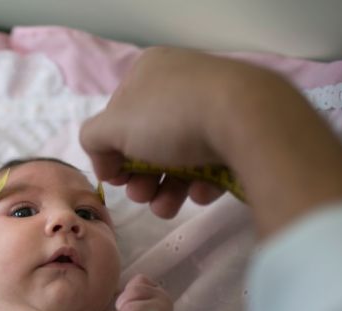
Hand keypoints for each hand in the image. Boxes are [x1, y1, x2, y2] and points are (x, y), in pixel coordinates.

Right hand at [80, 47, 275, 217]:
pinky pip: (213, 160)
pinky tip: (201, 194)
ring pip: (181, 156)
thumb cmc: (170, 117)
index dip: (112, 150)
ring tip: (166, 208)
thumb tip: (106, 162)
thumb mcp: (112, 128)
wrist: (248, 120)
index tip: (115, 178)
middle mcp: (182, 82)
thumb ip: (93, 140)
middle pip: (150, 140)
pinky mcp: (244, 129)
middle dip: (141, 177)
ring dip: (166, 189)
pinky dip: (202, 182)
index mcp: (149, 70)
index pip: (119, 115)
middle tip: (141, 196)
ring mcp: (216, 104)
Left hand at [115, 274, 172, 310]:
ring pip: (127, 309)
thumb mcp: (138, 303)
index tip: (135, 310)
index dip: (128, 297)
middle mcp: (164, 300)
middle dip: (124, 310)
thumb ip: (132, 290)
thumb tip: (112, 284)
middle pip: (129, 295)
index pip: (136, 282)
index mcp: (159, 291)